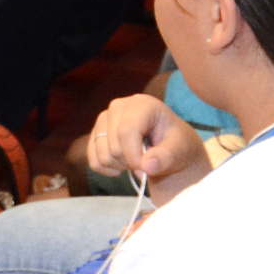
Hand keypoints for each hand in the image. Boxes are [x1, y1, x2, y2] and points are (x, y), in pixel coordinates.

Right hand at [85, 95, 207, 194]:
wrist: (170, 149)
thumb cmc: (176, 146)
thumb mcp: (180, 150)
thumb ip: (166, 157)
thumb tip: (147, 165)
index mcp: (142, 104)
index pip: (126, 131)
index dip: (134, 155)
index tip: (147, 169)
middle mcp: (119, 106)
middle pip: (114, 145)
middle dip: (130, 162)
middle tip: (146, 162)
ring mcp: (104, 119)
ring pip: (102, 155)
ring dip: (120, 166)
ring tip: (136, 160)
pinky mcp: (96, 133)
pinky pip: (93, 160)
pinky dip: (107, 170)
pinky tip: (122, 166)